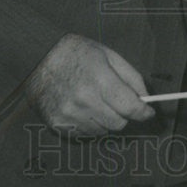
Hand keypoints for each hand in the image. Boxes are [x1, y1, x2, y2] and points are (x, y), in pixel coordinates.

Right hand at [25, 33, 154, 133]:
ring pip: (102, 131)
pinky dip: (89, 123)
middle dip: (123, 114)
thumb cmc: (76, 53)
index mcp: (99, 79)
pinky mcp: (58, 124)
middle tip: (116, 101)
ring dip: (105, 120)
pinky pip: (85, 133)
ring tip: (94, 100)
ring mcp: (69, 114)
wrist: (39, 57)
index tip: (148, 112)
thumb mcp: (108, 55)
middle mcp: (84, 100)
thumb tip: (145, 98)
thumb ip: (131, 77)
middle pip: (118, 123)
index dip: (143, 112)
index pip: (130, 107)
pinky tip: (81, 107)